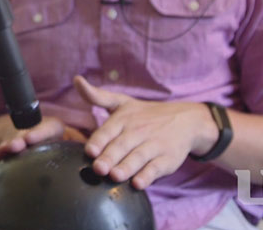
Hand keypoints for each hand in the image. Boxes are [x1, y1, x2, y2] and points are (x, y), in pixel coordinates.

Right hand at [0, 116, 86, 163]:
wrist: (38, 138)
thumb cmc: (60, 141)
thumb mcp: (71, 140)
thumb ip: (78, 144)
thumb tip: (96, 157)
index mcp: (54, 129)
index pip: (48, 129)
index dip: (37, 133)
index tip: (28, 139)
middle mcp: (37, 132)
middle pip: (28, 135)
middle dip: (19, 140)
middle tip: (12, 146)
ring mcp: (23, 139)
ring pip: (15, 141)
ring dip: (8, 146)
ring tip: (0, 152)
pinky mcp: (13, 148)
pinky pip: (5, 151)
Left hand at [74, 75, 216, 189]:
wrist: (186, 120)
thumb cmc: (145, 114)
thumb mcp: (122, 102)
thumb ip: (97, 96)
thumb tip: (76, 79)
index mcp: (124, 118)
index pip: (109, 130)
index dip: (99, 141)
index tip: (90, 150)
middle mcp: (138, 130)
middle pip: (122, 145)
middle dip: (109, 157)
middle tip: (98, 168)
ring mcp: (154, 145)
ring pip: (138, 157)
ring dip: (126, 167)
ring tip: (115, 176)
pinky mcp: (167, 159)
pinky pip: (156, 168)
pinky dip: (148, 176)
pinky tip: (138, 183)